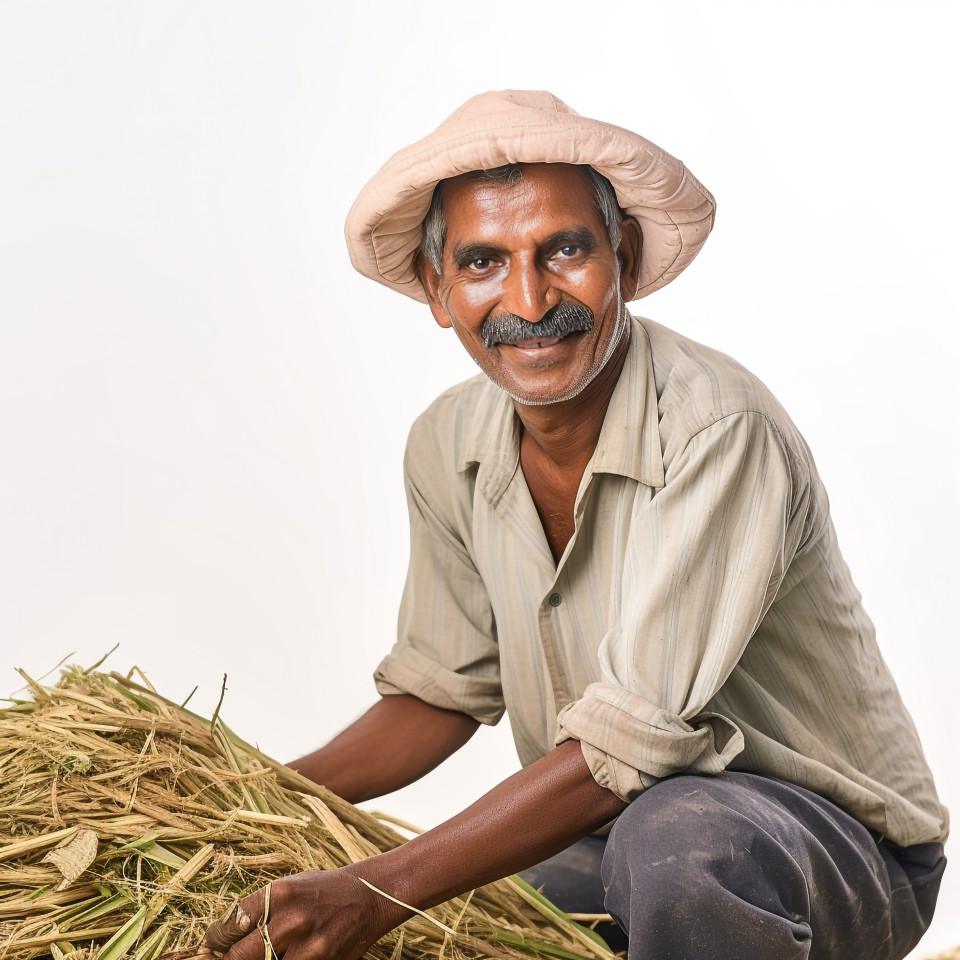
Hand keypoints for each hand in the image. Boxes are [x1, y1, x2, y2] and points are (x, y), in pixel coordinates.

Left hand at [203, 866, 408, 959]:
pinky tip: (284, 957)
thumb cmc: (323, 891)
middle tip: (227, 959)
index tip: (211, 947)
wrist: (368, 896)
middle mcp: (291, 918)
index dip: (215, 940)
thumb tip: (223, 934)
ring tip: (261, 955)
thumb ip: (259, 908)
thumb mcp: (290, 887)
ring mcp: (307, 945)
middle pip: (240, 955)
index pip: (231, 923)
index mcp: (279, 893)